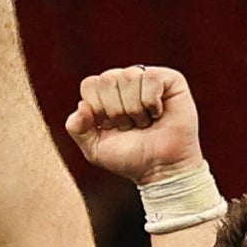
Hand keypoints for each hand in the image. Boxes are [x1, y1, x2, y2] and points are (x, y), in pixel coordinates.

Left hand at [65, 65, 205, 185]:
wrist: (161, 169)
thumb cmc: (130, 158)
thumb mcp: (94, 148)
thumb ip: (76, 127)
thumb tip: (82, 105)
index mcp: (105, 94)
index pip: (90, 84)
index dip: (98, 109)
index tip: (112, 127)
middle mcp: (125, 81)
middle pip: (107, 79)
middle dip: (116, 111)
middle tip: (130, 127)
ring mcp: (147, 79)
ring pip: (129, 77)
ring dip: (135, 109)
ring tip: (145, 123)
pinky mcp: (170, 79)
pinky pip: (151, 78)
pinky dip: (152, 102)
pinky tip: (158, 114)